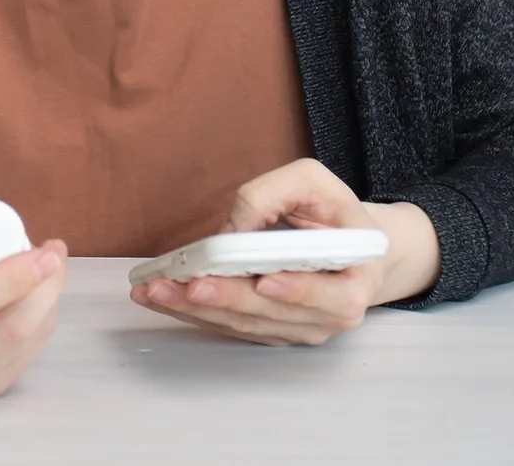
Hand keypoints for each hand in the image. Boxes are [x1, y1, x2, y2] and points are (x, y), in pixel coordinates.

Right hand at [0, 194, 69, 396]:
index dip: (7, 280)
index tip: (40, 254)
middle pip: (2, 333)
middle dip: (42, 292)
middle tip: (55, 254)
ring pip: (23, 343)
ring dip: (47, 301)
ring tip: (46, 265)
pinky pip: (30, 353)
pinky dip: (42, 318)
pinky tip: (35, 293)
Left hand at [129, 158, 439, 345]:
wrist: (349, 246)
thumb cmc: (334, 212)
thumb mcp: (313, 183)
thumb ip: (274, 194)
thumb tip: (233, 228)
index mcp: (355, 282)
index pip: (328, 295)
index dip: (296, 290)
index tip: (265, 279)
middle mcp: (329, 316)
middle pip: (271, 312)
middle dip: (226, 298)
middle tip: (187, 284)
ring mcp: (299, 329)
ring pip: (244, 324)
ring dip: (197, 310)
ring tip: (157, 291)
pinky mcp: (271, 331)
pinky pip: (231, 326)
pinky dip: (195, 314)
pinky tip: (164, 298)